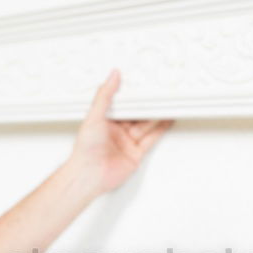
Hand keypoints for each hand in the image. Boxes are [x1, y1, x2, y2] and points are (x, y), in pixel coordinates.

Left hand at [65, 69, 173, 194]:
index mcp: (104, 121)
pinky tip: (166, 121)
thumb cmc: (85, 150)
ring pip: (145, 126)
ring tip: (167, 104)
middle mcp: (116, 132)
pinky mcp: (135, 154)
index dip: (132, 95)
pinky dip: (160, 130)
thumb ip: (104, 96)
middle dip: (147, 105)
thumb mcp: (93, 116)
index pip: (122, 104)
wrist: (89, 175)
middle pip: (136, 115)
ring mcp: (126, 143)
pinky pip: (150, 140)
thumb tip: (112, 77)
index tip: (141, 84)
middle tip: (158, 93)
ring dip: (156, 116)